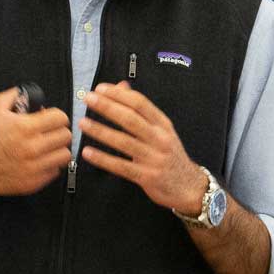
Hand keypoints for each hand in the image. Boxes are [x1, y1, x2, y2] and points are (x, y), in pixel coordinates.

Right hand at [0, 87, 70, 195]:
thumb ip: (15, 96)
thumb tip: (31, 93)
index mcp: (24, 127)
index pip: (60, 118)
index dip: (56, 116)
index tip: (52, 119)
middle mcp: (31, 147)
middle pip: (66, 136)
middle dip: (57, 131)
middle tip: (48, 133)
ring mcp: (33, 166)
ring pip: (65, 155)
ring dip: (57, 149)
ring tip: (45, 147)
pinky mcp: (33, 182)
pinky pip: (56, 171)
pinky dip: (50, 165)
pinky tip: (38, 160)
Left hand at [81, 82, 205, 215]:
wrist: (190, 187)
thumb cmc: (171, 156)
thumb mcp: (162, 130)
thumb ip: (141, 109)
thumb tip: (121, 86)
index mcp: (163, 125)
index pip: (141, 104)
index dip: (119, 95)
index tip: (100, 89)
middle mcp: (160, 139)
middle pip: (131, 119)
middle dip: (107, 107)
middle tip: (88, 99)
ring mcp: (154, 159)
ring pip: (124, 142)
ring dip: (101, 131)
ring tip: (83, 123)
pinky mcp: (148, 177)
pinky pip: (121, 166)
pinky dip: (103, 159)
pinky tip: (88, 152)